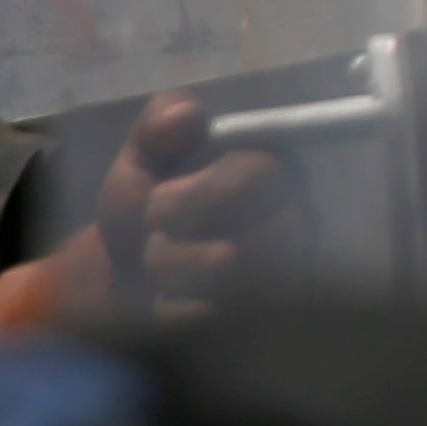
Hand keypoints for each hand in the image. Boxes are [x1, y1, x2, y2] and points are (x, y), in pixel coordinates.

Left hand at [0, 90, 309, 339]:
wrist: (131, 275)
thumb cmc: (148, 206)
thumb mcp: (140, 160)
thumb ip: (157, 127)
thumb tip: (190, 113)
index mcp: (270, 165)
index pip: (262, 173)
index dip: (201, 194)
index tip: (156, 203)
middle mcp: (295, 214)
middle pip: (249, 233)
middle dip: (177, 241)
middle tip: (155, 235)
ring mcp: (289, 268)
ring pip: (230, 272)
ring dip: (173, 268)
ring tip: (161, 262)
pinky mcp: (272, 311)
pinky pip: (218, 312)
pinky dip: (177, 303)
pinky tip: (174, 294)